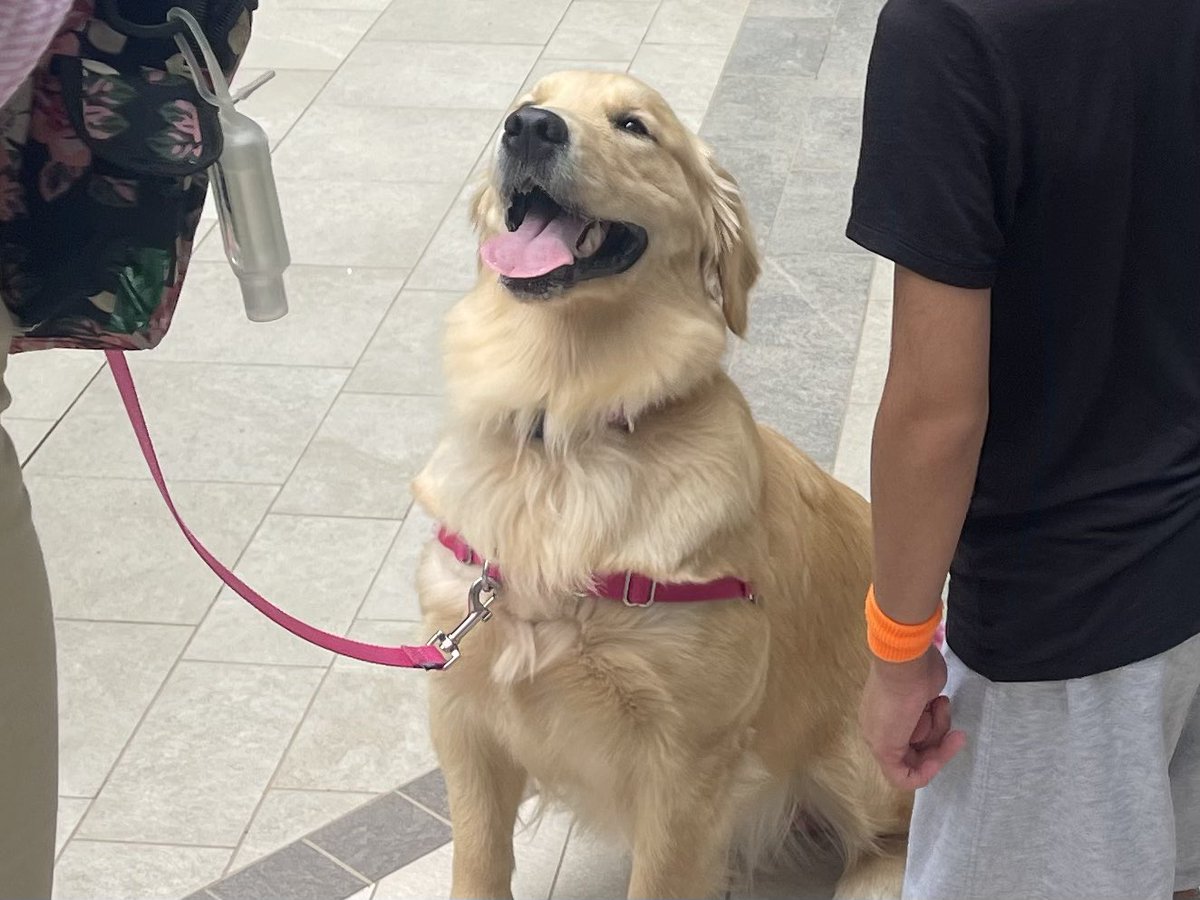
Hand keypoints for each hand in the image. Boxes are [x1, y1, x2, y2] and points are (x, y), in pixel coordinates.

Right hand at [859, 644, 966, 789]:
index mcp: (879, 743)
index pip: (903, 774)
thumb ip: (895, 770)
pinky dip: (941, 711)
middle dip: (938, 745)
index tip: (937, 758)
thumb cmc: (896, 704)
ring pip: (933, 738)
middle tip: (955, 735)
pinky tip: (937, 698)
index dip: (924, 771)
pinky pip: (939, 719)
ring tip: (938, 705)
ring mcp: (910, 716)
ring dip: (940, 724)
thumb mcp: (885, 744)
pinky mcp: (924, 701)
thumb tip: (908, 778)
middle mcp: (893, 732)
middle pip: (922, 756)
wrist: (907, 664)